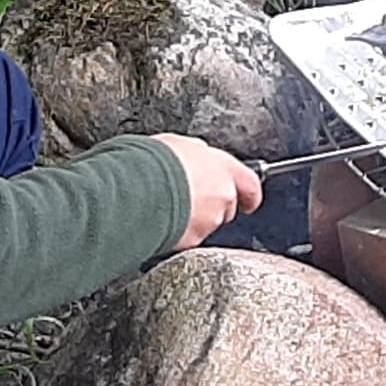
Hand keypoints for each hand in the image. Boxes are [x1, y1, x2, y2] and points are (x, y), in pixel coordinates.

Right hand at [155, 134, 262, 248]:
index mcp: (222, 168)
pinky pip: (188, 237)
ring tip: (170, 206)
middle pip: (228, 207)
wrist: (136, 188)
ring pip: (208, 224)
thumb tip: (194, 159)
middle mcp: (222, 196)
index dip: (250, 194)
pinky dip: (178, 231)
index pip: (249, 183)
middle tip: (191, 198)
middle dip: (214, 206)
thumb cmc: (153, 161)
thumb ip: (196, 156)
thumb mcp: (179, 145)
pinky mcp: (191, 240)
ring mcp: (208, 220)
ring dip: (194, 218)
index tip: (250, 200)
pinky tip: (161, 219)